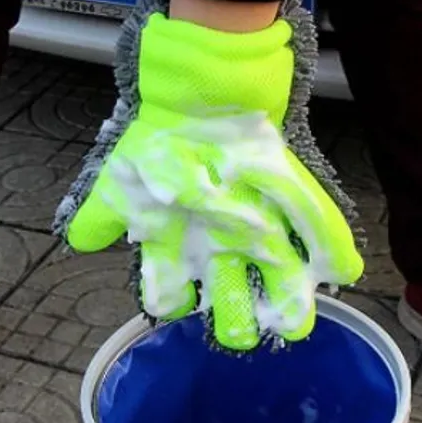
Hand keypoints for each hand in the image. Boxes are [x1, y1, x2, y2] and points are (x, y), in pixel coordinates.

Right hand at [67, 111, 362, 349]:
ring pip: (281, 280)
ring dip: (290, 303)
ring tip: (297, 322)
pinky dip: (333, 249)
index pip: (178, 297)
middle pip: (234, 303)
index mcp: (184, 249)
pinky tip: (344, 270)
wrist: (200, 93)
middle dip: (239, 322)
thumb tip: (78, 243)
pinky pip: (318, 229)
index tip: (181, 304)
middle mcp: (223, 248)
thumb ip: (99, 214)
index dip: (178, 306)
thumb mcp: (121, 178)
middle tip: (245, 329)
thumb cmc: (162, 140)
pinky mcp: (293, 203)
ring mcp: (261, 229)